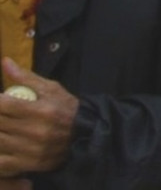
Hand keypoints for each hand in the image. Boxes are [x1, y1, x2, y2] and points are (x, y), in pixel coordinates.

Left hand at [0, 61, 78, 176]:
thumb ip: (26, 78)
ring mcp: (32, 150)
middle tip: (1, 114)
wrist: (86, 135)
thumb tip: (5, 62)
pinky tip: (2, 145)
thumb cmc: (66, 109)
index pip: (4, 105)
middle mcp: (36, 131)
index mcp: (42, 110)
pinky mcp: (29, 164)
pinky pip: (1, 163)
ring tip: (2, 126)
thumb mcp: (51, 89)